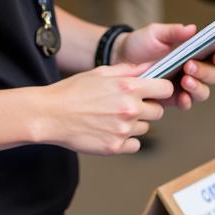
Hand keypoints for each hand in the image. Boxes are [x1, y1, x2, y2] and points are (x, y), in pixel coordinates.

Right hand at [45, 64, 173, 154]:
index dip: (161, 90)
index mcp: (129, 88)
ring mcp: (123, 130)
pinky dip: (126, 141)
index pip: (165, 90)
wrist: (49, 115)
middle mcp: (130, 109)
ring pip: (145, 128)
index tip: (153, 92)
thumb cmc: (72, 91)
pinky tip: (111, 131)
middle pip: (158, 111)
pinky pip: (134, 145)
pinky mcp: (115, 147)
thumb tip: (148, 67)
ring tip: (112, 117)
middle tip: (128, 106)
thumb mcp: (101, 72)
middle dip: (147, 108)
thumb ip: (128, 70)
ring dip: (135, 124)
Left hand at [116, 23, 214, 109]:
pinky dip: (187, 101)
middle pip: (213, 75)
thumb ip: (173, 32)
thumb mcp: (155, 33)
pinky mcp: (173, 98)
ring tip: (185, 80)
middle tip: (190, 66)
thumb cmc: (140, 44)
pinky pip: (186, 103)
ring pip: (203, 91)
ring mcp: (184, 85)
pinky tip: (181, 97)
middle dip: (205, 72)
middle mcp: (194, 70)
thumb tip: (192, 29)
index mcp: (194, 52)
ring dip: (198, 87)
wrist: (119, 61)